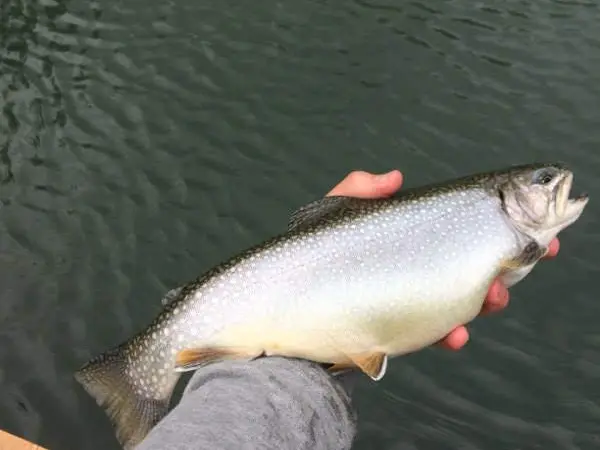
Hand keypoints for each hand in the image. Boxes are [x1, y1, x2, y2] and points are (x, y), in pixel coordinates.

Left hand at [326, 170, 559, 350]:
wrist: (290, 309)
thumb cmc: (308, 256)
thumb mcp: (332, 213)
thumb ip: (359, 189)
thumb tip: (395, 177)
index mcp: (407, 235)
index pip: (456, 226)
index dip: (492, 224)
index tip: (525, 223)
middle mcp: (412, 263)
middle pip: (467, 260)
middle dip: (503, 261)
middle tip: (530, 257)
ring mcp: (408, 295)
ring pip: (460, 297)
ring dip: (485, 297)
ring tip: (492, 296)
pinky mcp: (399, 326)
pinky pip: (433, 332)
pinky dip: (449, 332)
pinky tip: (455, 333)